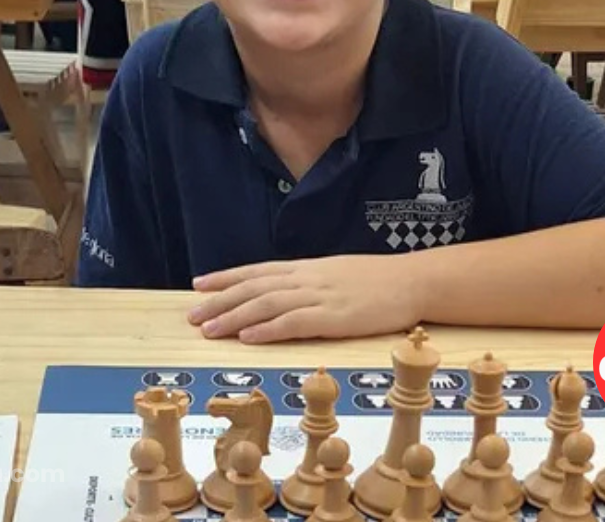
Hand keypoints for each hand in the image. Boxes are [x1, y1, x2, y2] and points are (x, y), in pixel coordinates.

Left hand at [188, 256, 426, 343]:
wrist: (412, 281)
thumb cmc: (377, 281)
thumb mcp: (336, 274)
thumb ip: (308, 282)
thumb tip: (281, 292)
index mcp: (306, 268)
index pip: (256, 271)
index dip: (225, 278)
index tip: (198, 285)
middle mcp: (307, 278)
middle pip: (253, 288)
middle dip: (219, 302)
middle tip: (191, 316)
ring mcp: (320, 297)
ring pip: (266, 304)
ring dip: (234, 317)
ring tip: (209, 329)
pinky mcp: (334, 317)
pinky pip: (294, 322)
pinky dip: (267, 329)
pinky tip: (248, 337)